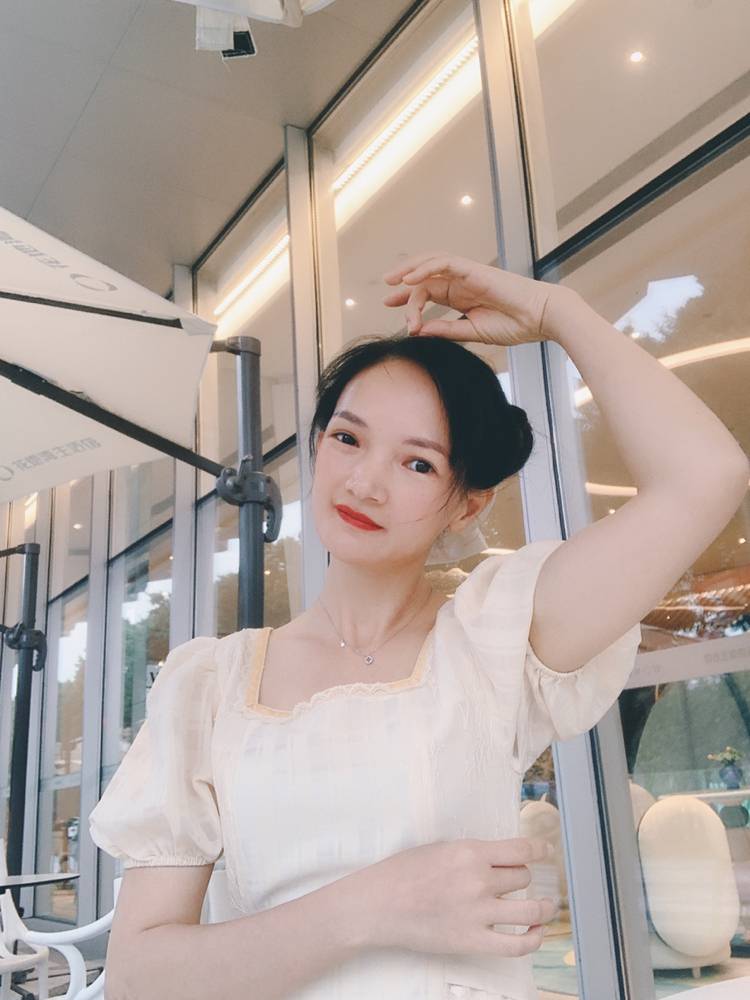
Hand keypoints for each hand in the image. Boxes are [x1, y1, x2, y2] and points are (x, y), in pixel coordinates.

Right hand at [353, 837, 557, 956]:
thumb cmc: (403, 873)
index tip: (547, 851)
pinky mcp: (473, 941)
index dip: (540, 850)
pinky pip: (516, 944)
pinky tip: (537, 932)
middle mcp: (479, 880)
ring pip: (530, 909)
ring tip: (546, 906)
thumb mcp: (441, 848)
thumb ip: (473, 853)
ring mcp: (478, 913)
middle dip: (521, 876)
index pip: (521, 850)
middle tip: (515, 879)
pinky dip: (533, 939)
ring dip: (542, 907)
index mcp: (470, 852)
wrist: (379, 904)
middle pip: (523, 877)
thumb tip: (501, 859)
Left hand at [382, 252, 566, 346]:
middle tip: (387, 299)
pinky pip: (444, 263)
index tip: (394, 311)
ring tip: (391, 282)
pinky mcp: (473, 269)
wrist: (541, 318)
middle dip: (403, 285)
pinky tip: (409, 280)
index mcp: (462, 296)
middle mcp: (462, 282)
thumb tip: (419, 331)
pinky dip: (425, 268)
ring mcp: (468, 274)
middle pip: (426, 277)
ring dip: (409, 270)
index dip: (409, 301)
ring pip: (431, 264)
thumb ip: (446, 330)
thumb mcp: (472, 332)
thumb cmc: (514, 325)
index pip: (429, 292)